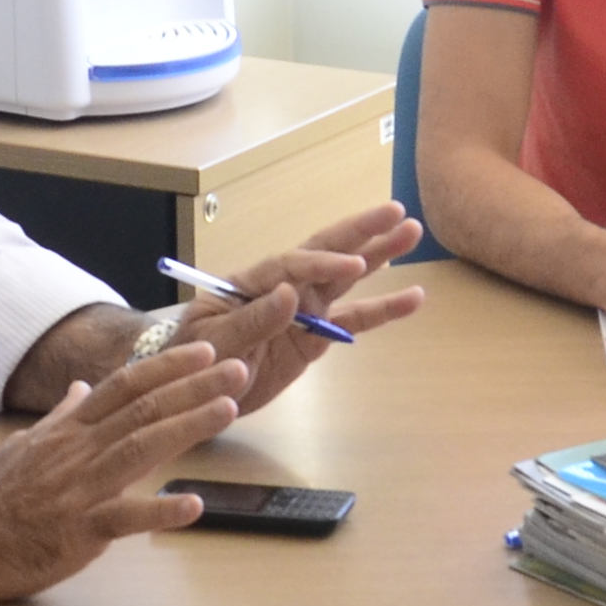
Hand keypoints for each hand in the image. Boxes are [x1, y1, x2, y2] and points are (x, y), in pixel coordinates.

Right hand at [0, 341, 247, 597]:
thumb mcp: (29, 441)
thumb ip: (63, 414)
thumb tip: (83, 385)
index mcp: (72, 428)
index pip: (125, 384)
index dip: (167, 365)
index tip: (205, 351)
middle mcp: (80, 449)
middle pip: (144, 408)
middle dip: (194, 386)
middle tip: (238, 370)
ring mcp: (82, 488)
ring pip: (140, 448)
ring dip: (187, 427)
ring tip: (227, 410)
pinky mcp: (80, 529)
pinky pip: (124, 517)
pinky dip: (159, 510)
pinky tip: (193, 504)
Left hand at [179, 202, 432, 412]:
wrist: (192, 393)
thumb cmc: (192, 360)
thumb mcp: (212, 342)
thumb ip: (250, 320)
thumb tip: (289, 292)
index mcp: (249, 283)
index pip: (290, 265)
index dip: (321, 263)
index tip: (352, 266)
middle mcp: (281, 288)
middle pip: (324, 253)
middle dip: (360, 232)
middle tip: (396, 212)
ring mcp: (302, 311)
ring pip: (346, 277)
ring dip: (378, 255)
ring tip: (412, 233)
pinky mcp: (315, 337)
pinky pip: (353, 320)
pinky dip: (383, 310)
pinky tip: (413, 299)